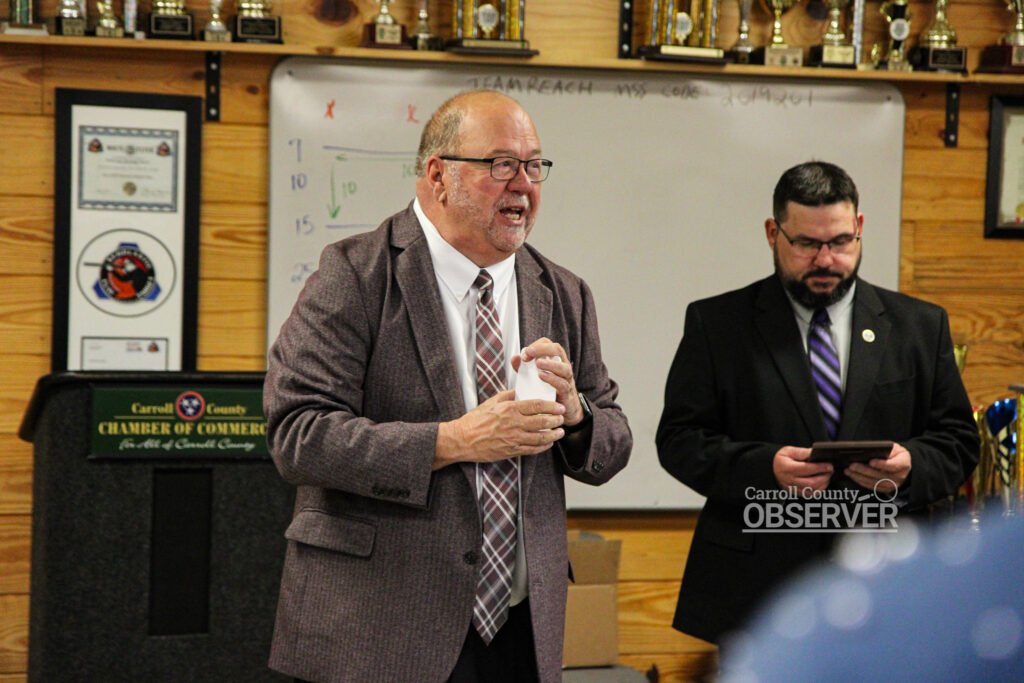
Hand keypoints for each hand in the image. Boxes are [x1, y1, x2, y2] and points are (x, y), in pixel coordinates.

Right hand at [433, 389, 564, 469]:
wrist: (463, 439)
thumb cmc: (475, 420)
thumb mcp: (492, 402)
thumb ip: (508, 395)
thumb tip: (521, 391)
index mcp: (510, 409)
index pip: (537, 406)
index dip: (551, 406)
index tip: (559, 407)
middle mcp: (514, 424)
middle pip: (542, 422)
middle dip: (556, 420)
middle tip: (562, 418)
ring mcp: (513, 439)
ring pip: (540, 438)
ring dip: (553, 435)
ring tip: (560, 432)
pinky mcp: (511, 451)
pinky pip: (532, 449)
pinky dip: (543, 447)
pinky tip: (548, 444)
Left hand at [514, 338, 584, 425]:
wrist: (563, 410)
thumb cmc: (548, 391)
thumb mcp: (534, 377)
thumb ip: (524, 368)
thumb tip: (515, 358)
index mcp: (555, 360)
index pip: (548, 344)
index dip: (537, 345)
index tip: (525, 353)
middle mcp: (563, 367)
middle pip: (557, 350)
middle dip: (543, 349)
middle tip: (529, 353)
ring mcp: (567, 380)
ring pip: (563, 367)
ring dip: (550, 364)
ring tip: (538, 363)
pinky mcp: (567, 393)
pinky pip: (562, 384)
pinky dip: (552, 379)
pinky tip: (542, 376)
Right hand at [773, 446, 832, 494]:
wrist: (773, 469)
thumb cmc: (781, 459)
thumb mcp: (788, 451)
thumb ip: (802, 452)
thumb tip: (815, 453)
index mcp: (786, 467)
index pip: (806, 469)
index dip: (820, 467)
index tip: (829, 465)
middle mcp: (788, 480)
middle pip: (811, 482)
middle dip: (824, 477)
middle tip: (830, 470)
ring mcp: (792, 488)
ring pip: (812, 490)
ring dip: (823, 484)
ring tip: (827, 475)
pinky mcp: (795, 493)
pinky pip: (810, 495)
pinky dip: (819, 490)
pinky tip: (822, 483)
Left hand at [845, 443, 910, 493]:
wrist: (903, 464)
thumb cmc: (897, 454)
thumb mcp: (895, 448)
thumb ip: (885, 449)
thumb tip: (870, 451)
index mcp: (904, 464)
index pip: (893, 465)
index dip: (882, 464)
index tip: (871, 461)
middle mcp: (900, 476)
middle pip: (880, 475)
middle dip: (864, 470)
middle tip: (852, 465)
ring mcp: (893, 484)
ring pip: (874, 482)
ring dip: (859, 477)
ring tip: (849, 470)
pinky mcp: (886, 489)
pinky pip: (872, 486)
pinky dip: (861, 481)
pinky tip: (853, 475)